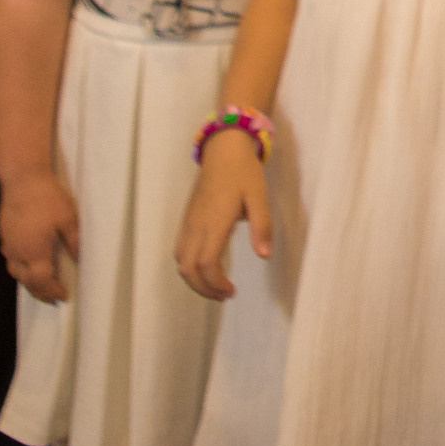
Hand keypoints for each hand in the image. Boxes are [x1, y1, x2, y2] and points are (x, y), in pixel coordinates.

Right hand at [0, 170, 78, 303]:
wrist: (22, 179)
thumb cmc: (46, 198)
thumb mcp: (68, 219)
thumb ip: (74, 242)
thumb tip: (79, 260)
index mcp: (34, 252)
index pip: (42, 282)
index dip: (52, 292)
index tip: (63, 296)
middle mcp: (18, 252)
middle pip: (26, 281)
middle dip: (40, 292)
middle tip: (53, 297)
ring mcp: (8, 244)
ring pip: (15, 271)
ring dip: (28, 281)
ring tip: (41, 284)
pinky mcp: (5, 234)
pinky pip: (11, 258)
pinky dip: (21, 267)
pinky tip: (29, 261)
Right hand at [176, 129, 270, 298]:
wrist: (223, 149)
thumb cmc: (244, 172)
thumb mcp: (259, 197)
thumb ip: (262, 226)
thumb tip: (264, 256)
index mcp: (214, 222)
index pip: (206, 264)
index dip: (216, 284)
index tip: (232, 291)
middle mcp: (196, 225)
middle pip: (188, 269)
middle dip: (203, 289)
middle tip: (224, 296)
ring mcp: (188, 223)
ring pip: (180, 262)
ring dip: (194, 280)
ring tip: (216, 286)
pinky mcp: (187, 219)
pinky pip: (180, 250)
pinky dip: (189, 267)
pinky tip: (206, 268)